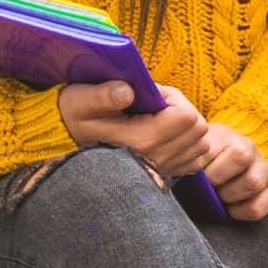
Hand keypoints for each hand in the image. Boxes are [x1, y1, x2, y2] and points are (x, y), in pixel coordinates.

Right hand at [62, 79, 210, 186]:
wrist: (67, 147)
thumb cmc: (75, 118)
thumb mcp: (80, 100)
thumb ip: (103, 94)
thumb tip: (128, 91)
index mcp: (140, 140)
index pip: (186, 116)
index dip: (175, 98)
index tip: (153, 96)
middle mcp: (156, 159)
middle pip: (199, 129)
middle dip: (184, 110)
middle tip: (158, 106)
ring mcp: (162, 171)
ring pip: (201, 144)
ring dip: (187, 127)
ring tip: (161, 120)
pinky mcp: (166, 176)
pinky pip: (195, 159)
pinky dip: (187, 144)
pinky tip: (166, 136)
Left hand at [195, 119, 267, 221]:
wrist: (226, 172)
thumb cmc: (201, 166)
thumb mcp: (192, 156)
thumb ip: (186, 160)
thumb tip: (175, 172)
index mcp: (224, 136)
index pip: (214, 146)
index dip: (199, 166)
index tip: (191, 175)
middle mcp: (248, 147)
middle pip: (241, 156)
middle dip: (218, 177)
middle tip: (207, 186)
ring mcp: (263, 168)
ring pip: (253, 181)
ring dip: (230, 195)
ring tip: (219, 197)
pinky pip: (258, 206)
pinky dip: (240, 213)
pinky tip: (230, 209)